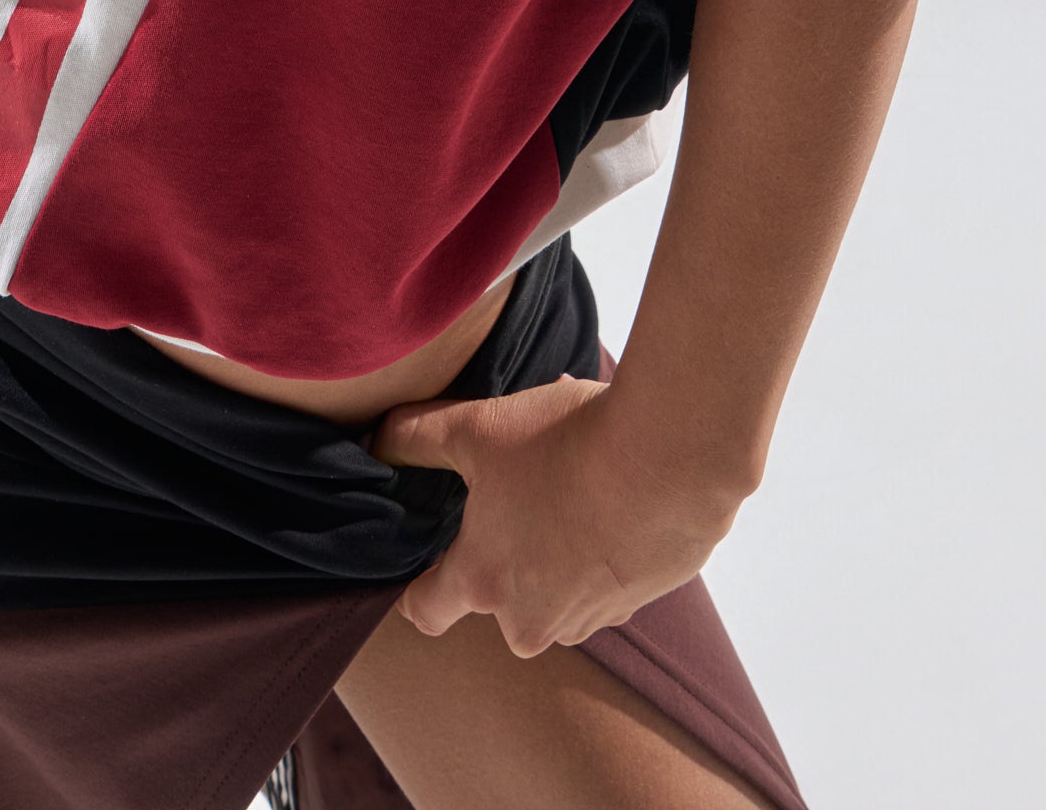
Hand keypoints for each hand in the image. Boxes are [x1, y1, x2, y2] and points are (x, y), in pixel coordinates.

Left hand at [369, 374, 737, 657]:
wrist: (671, 457)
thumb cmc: (568, 445)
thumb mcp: (477, 426)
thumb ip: (416, 437)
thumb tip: (374, 437)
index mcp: (484, 582)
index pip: (426, 611)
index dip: (419, 586)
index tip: (427, 557)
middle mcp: (534, 618)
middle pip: (498, 597)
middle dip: (505, 550)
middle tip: (520, 489)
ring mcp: (592, 615)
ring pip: (556, 587)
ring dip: (558, 546)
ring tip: (573, 480)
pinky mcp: (640, 600)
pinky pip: (607, 578)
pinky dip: (605, 544)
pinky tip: (616, 490)